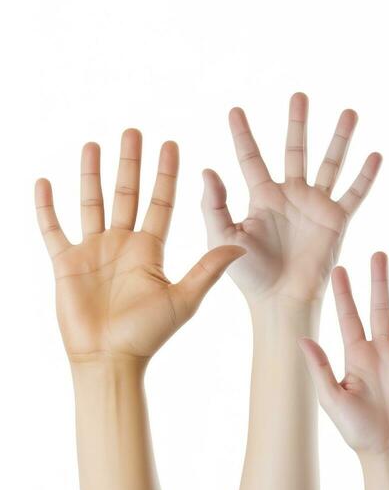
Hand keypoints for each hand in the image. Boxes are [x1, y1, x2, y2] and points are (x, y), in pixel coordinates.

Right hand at [35, 130, 243, 362]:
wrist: (111, 359)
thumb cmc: (150, 334)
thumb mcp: (185, 298)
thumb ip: (209, 269)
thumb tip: (242, 245)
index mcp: (151, 249)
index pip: (161, 202)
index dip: (165, 174)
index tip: (171, 143)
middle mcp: (123, 244)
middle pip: (127, 194)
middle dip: (130, 163)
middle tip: (133, 131)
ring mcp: (93, 251)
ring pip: (91, 202)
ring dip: (91, 174)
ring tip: (94, 143)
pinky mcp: (65, 263)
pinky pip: (52, 228)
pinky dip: (46, 206)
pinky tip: (45, 181)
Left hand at [201, 92, 380, 305]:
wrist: (280, 299)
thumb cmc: (248, 274)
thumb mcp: (222, 237)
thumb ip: (215, 205)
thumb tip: (208, 170)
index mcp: (261, 197)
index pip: (251, 157)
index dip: (242, 134)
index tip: (234, 110)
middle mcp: (291, 195)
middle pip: (294, 150)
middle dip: (297, 123)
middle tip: (299, 96)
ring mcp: (315, 206)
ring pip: (329, 164)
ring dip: (339, 138)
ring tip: (349, 112)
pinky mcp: (336, 220)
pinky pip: (354, 194)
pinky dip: (365, 176)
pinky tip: (375, 155)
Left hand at [300, 254, 388, 456]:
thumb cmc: (358, 432)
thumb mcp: (332, 399)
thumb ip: (321, 368)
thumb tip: (302, 339)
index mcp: (355, 355)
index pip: (348, 316)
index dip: (345, 293)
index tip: (341, 268)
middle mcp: (379, 350)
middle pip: (379, 307)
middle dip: (379, 282)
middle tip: (378, 255)